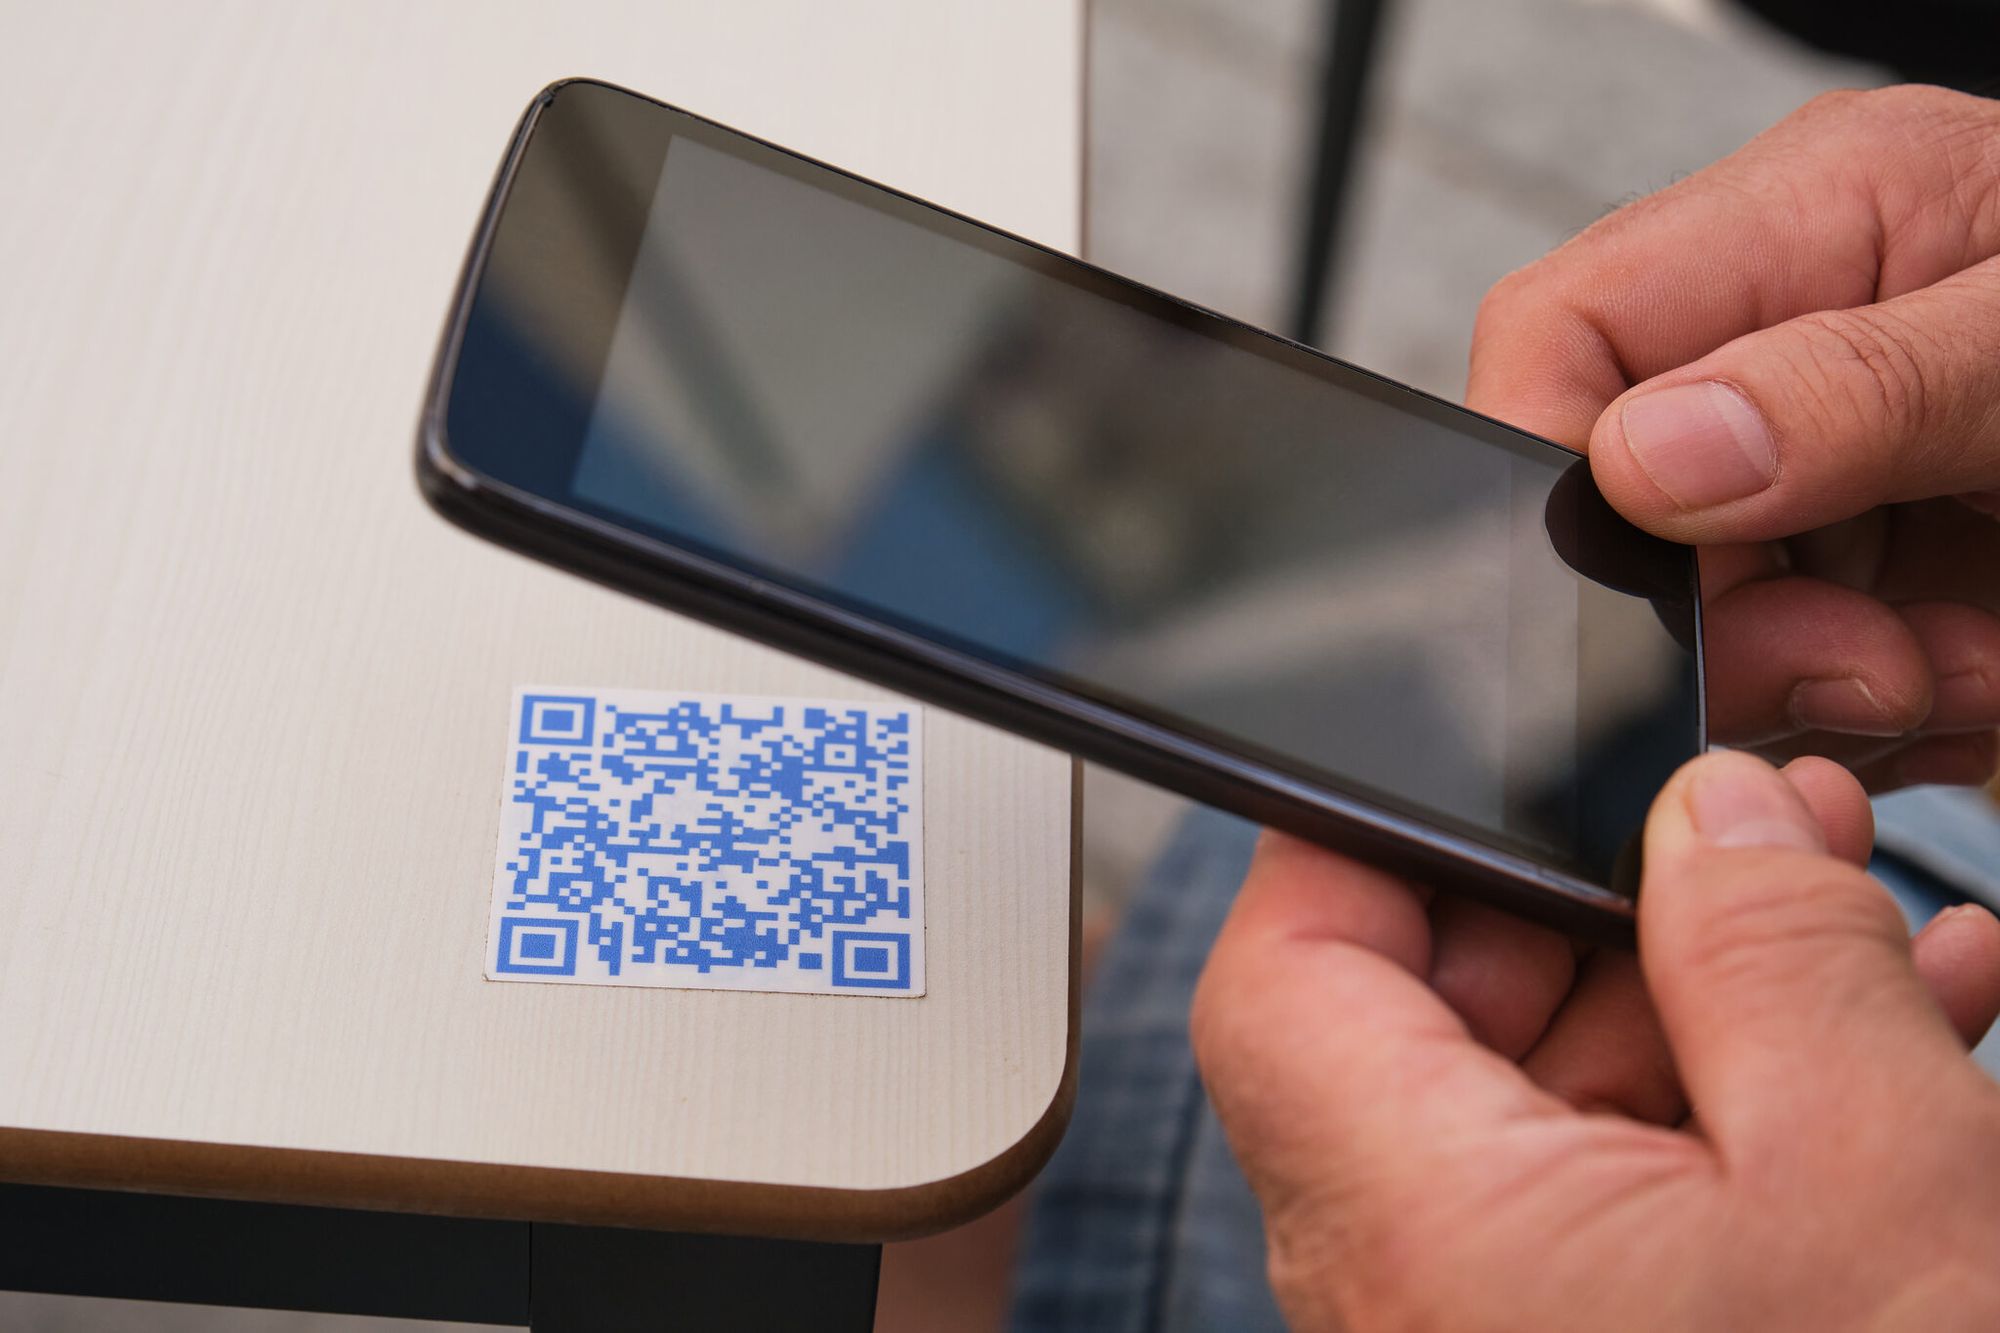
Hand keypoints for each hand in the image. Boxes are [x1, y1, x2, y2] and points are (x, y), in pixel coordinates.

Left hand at [1193, 751, 1999, 1330]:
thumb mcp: (1878, 1179)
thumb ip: (1774, 958)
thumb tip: (1716, 815)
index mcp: (1422, 1226)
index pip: (1282, 978)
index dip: (1363, 848)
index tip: (1483, 775)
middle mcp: (1423, 1292)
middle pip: (1431, 1027)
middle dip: (1598, 914)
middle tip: (1753, 839)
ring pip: (1557, 1110)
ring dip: (1705, 1002)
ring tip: (1861, 922)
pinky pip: (1630, 1203)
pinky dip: (1740, 1114)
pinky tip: (1892, 1041)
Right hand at [1470, 85, 1999, 790]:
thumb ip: (1861, 382)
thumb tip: (1642, 459)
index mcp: (1812, 228)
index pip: (1563, 336)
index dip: (1550, 463)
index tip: (1631, 584)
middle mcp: (1795, 361)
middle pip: (1621, 515)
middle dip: (1728, 621)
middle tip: (1870, 666)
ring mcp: (1834, 489)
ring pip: (1707, 632)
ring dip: (1826, 691)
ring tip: (1970, 664)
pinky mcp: (1884, 598)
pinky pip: (1805, 700)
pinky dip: (1884, 728)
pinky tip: (1978, 684)